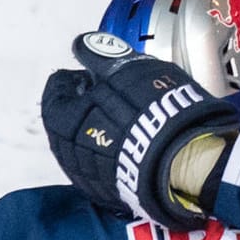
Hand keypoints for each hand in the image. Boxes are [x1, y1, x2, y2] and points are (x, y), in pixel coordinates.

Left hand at [42, 33, 239, 228]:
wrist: (183, 159)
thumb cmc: (152, 110)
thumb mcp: (128, 68)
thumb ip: (101, 55)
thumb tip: (83, 45)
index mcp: (61, 118)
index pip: (57, 88)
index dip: (79, 76)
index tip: (100, 74)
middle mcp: (65, 151)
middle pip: (67, 120)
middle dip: (85, 106)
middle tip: (115, 95)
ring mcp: (85, 177)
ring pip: (83, 146)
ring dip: (99, 130)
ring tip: (129, 120)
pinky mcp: (107, 194)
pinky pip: (103, 167)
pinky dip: (112, 153)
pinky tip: (135, 144)